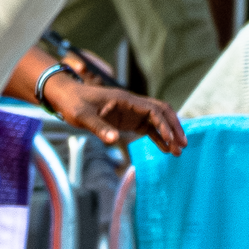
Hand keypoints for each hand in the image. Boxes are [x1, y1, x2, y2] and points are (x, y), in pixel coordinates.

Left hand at [42, 67, 184, 153]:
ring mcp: (131, 112)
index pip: (153, 109)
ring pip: (157, 120)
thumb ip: (99, 127)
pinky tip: (165, 149)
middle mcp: (132, 104)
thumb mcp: (83, 116)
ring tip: (178, 152)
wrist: (66, 97)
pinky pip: (148, 127)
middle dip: (174, 127)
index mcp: (125, 100)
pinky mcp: (128, 120)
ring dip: (168, 134)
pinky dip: (158, 137)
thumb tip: (113, 140)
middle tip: (182, 145)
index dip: (164, 124)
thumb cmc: (73, 103)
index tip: (170, 139)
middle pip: (162, 112)